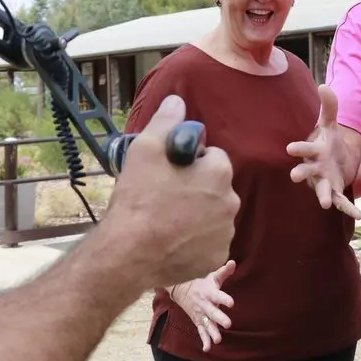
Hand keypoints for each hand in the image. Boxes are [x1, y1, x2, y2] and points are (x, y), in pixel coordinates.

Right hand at [101, 95, 238, 292]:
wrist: (130, 256)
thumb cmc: (139, 199)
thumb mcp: (146, 149)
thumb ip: (166, 121)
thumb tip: (178, 101)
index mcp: (219, 172)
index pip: (212, 157)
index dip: (190, 162)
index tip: (169, 172)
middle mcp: (231, 202)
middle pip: (215, 187)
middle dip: (196, 188)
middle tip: (165, 196)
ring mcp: (225, 234)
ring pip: (212, 215)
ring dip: (197, 215)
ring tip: (166, 221)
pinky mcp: (215, 258)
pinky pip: (208, 243)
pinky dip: (195, 242)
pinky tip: (172, 242)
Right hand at [170, 260, 236, 351]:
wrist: (180, 290)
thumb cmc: (201, 282)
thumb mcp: (211, 276)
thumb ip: (223, 272)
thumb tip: (233, 262)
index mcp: (209, 292)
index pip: (217, 296)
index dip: (224, 299)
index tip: (231, 303)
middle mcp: (204, 305)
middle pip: (212, 312)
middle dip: (219, 319)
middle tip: (228, 324)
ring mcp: (200, 314)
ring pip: (206, 324)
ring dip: (212, 333)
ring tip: (218, 340)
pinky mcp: (197, 321)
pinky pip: (200, 331)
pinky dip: (204, 340)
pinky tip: (207, 348)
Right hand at [286, 85, 360, 219]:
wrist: (334, 161)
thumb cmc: (327, 142)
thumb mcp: (329, 124)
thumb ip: (328, 106)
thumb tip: (324, 85)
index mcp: (313, 151)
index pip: (304, 148)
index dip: (298, 148)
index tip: (290, 148)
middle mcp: (315, 168)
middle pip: (306, 171)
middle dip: (301, 173)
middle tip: (294, 176)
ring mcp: (324, 182)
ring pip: (321, 190)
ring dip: (323, 196)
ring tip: (325, 204)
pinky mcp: (335, 192)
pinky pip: (341, 202)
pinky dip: (348, 209)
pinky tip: (358, 214)